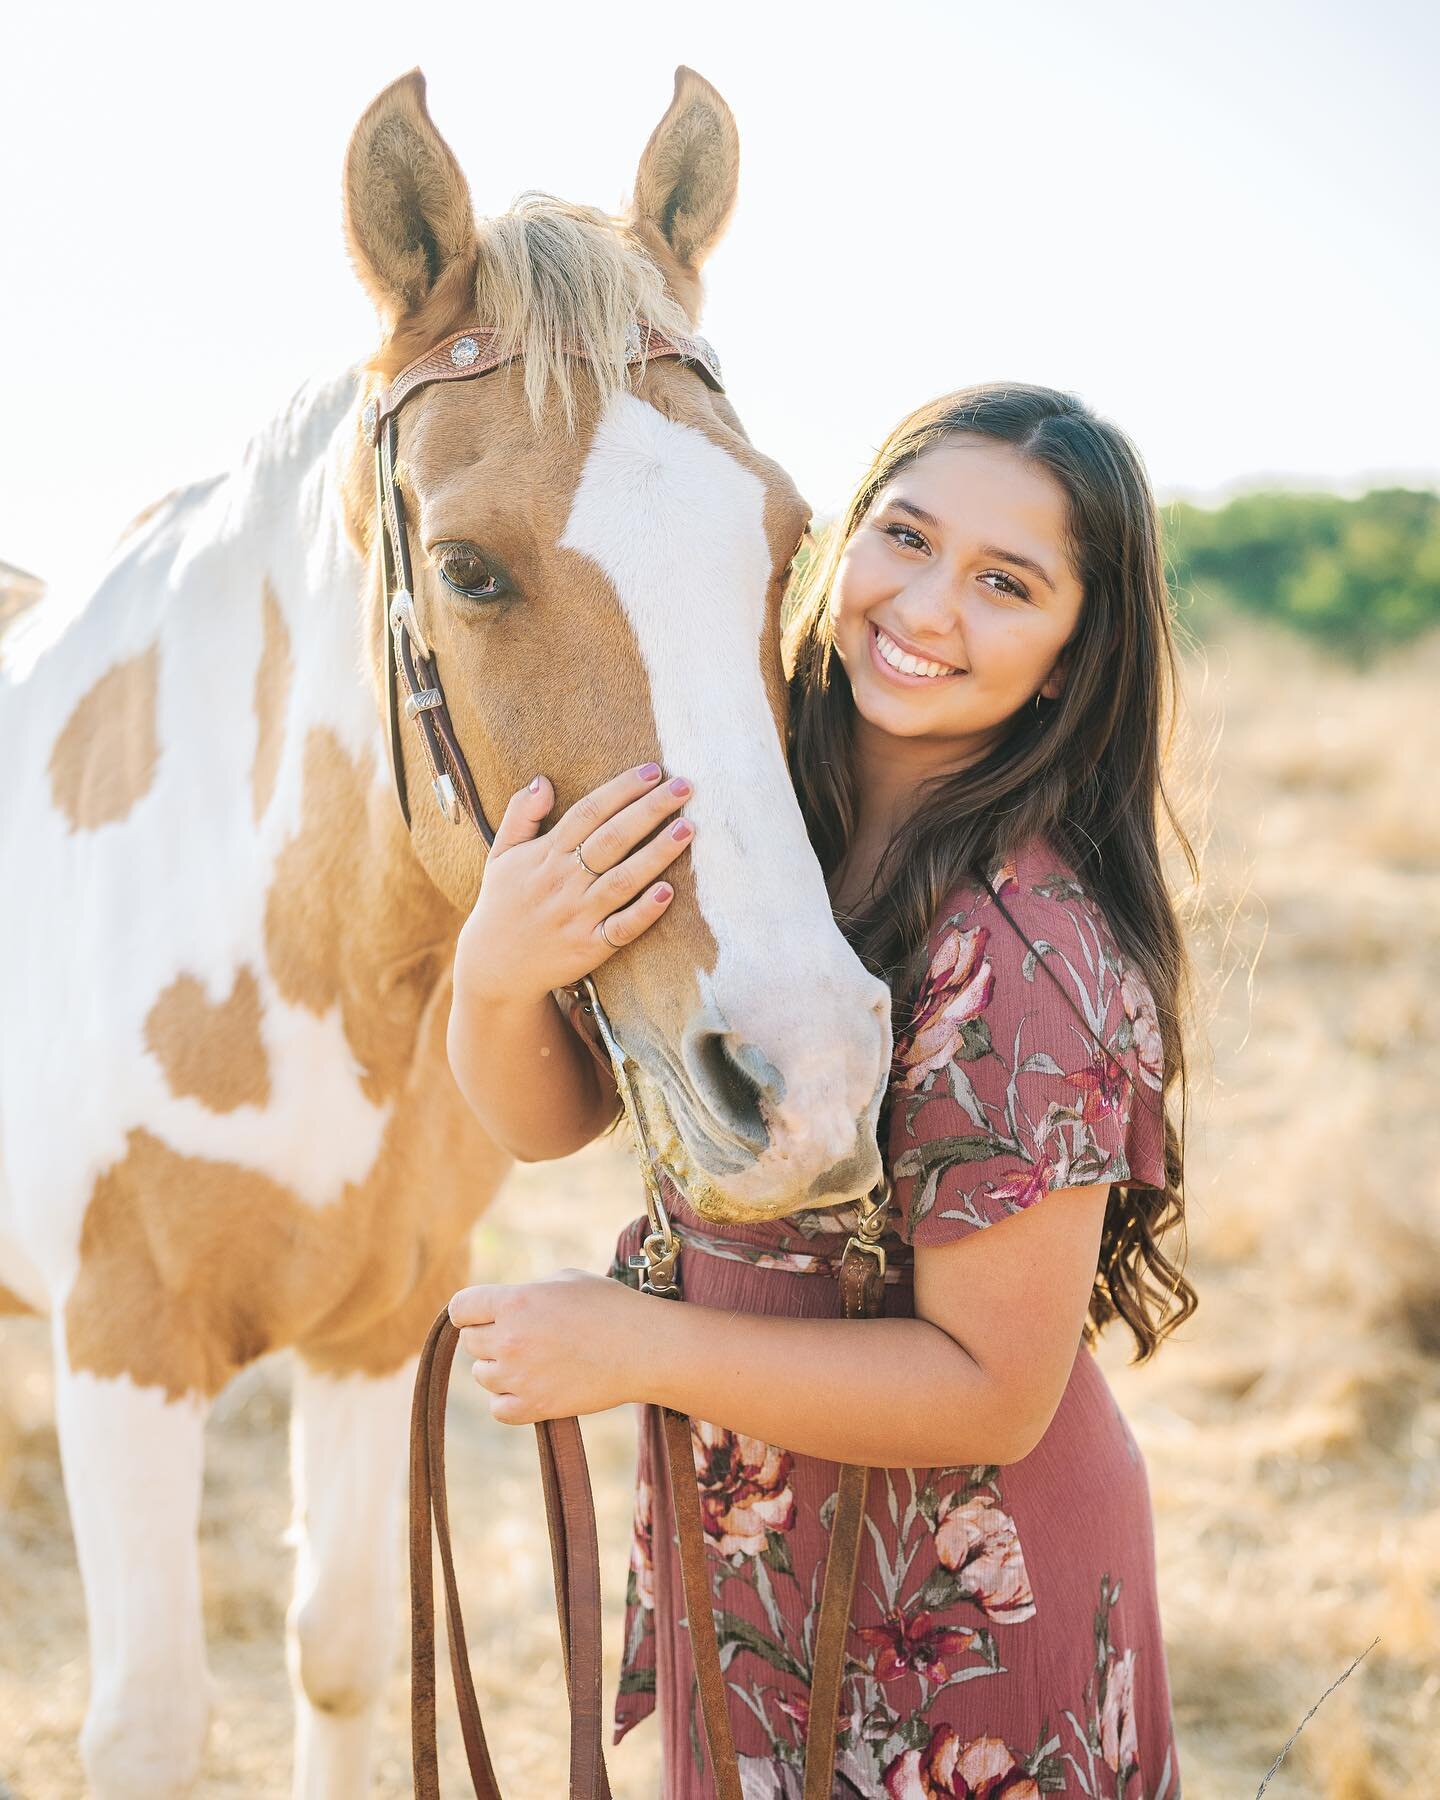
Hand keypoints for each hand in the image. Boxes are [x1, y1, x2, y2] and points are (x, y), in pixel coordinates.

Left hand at [449, 1270, 646, 1423]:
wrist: (644, 1347)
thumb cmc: (610, 1305)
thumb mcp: (564, 1279)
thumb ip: (526, 1292)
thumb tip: (505, 1306)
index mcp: (514, 1301)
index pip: (460, 1308)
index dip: (470, 1310)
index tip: (483, 1314)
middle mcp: (509, 1339)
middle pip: (469, 1342)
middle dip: (488, 1336)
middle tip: (519, 1336)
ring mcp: (520, 1376)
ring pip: (481, 1375)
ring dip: (498, 1368)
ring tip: (530, 1360)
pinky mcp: (535, 1407)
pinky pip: (497, 1408)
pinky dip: (507, 1400)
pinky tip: (527, 1388)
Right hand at [453, 764, 695, 1007]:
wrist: (494, 967)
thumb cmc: (502, 904)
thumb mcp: (501, 854)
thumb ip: (520, 814)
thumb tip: (541, 780)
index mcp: (546, 854)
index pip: (589, 812)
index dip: (622, 789)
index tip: (653, 771)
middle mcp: (564, 881)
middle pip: (612, 838)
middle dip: (650, 809)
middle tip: (684, 786)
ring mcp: (578, 915)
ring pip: (623, 879)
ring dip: (656, 853)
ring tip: (687, 829)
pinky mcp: (590, 947)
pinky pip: (622, 928)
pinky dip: (644, 911)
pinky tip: (669, 892)